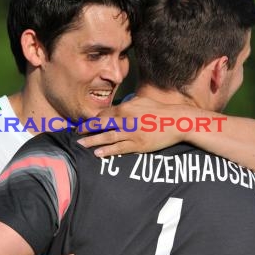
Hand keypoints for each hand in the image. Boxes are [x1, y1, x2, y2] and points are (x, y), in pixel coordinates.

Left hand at [78, 96, 203, 156]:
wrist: (177, 121)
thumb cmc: (160, 111)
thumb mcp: (142, 101)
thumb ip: (128, 104)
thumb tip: (118, 107)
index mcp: (126, 108)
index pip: (104, 114)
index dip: (94, 120)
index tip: (85, 124)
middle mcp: (126, 119)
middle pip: (101, 124)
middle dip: (87, 129)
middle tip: (77, 133)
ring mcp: (131, 133)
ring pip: (107, 137)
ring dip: (92, 140)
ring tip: (80, 144)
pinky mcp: (138, 144)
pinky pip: (119, 148)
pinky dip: (107, 151)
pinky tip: (97, 153)